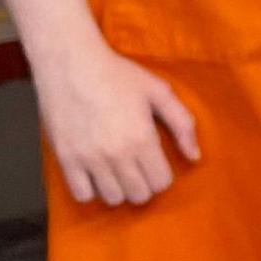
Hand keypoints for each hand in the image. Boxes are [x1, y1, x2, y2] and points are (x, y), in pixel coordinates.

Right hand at [34, 41, 200, 205]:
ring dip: (118, 188)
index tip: (154, 163)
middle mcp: (117, 153)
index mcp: (142, 138)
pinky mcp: (66, 159)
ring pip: (113, 199)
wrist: (70, 61)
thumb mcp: (157, 91)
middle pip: (139, 195)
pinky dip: (90, 189)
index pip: (161, 183)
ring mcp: (89, 158)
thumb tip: (195, 156)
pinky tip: (94, 173)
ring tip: (115, 170)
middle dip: (142, 184)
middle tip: (136, 167)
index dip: (161, 175)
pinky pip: (82, 195)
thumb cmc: (116, 73)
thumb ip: (182, 123)